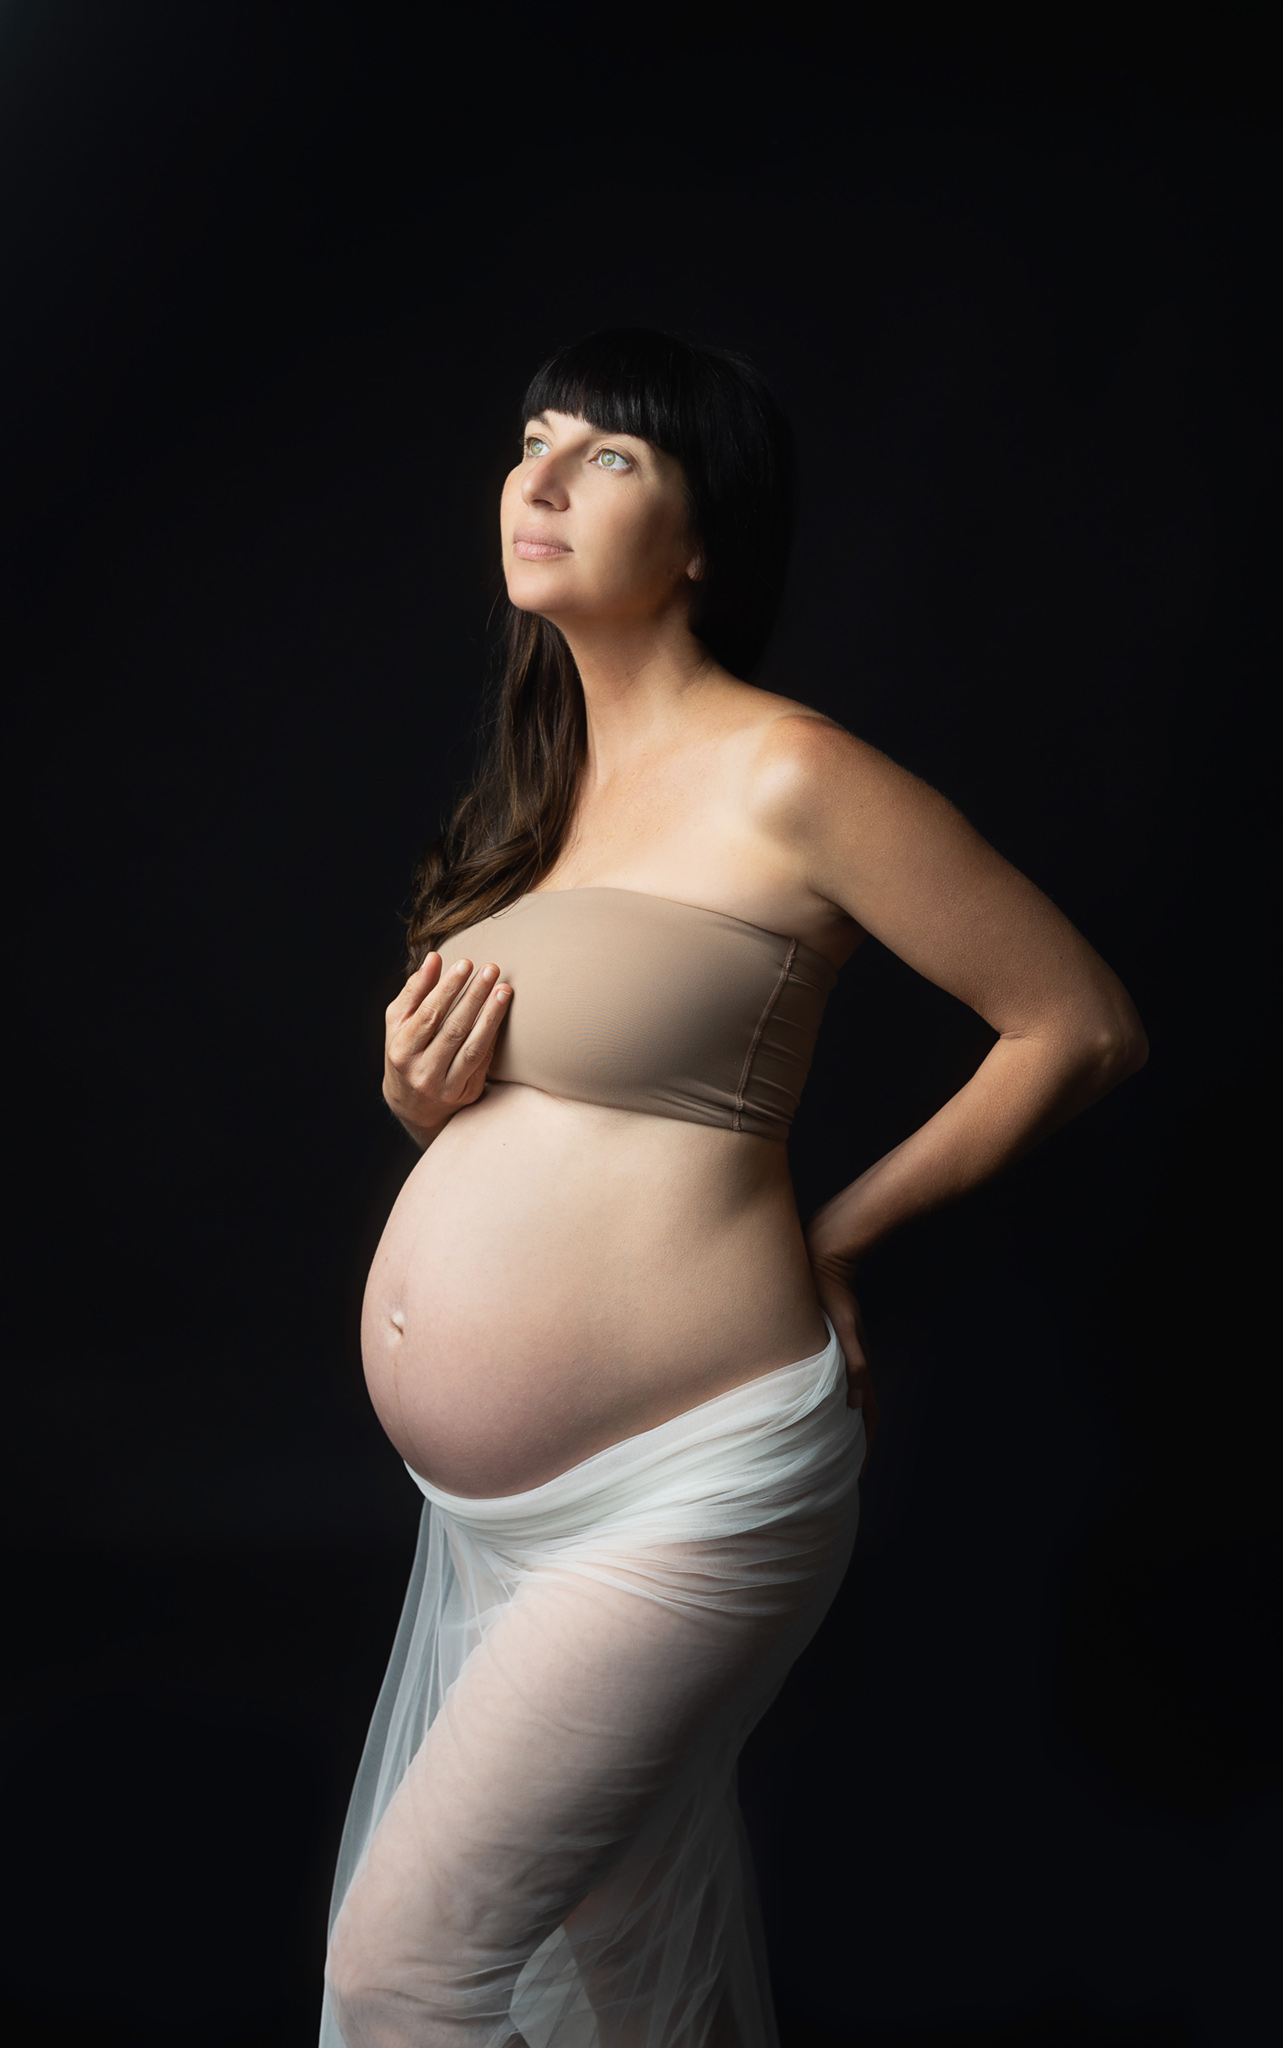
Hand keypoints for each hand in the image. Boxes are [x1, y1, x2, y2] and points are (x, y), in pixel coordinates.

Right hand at [383, 953, 511, 1142]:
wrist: (413, 1103)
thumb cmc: (406, 1050)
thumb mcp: (399, 1022)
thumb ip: (415, 991)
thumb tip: (434, 958)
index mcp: (402, 1050)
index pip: (428, 1015)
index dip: (448, 989)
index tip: (466, 963)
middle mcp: (422, 1072)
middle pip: (454, 1030)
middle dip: (475, 996)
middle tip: (492, 969)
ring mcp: (445, 1086)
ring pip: (474, 1048)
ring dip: (492, 1016)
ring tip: (504, 989)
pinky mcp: (466, 1094)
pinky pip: (484, 1061)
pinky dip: (493, 1035)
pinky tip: (502, 1013)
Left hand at [807, 1241, 879, 1467]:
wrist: (825, 1257)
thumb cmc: (831, 1293)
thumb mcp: (844, 1331)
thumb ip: (852, 1365)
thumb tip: (855, 1405)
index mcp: (856, 1368)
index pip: (867, 1418)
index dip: (865, 1447)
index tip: (859, 1474)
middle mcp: (850, 1366)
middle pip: (857, 1415)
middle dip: (851, 1444)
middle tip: (839, 1470)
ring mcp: (839, 1357)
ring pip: (843, 1400)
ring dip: (839, 1425)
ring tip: (825, 1447)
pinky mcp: (827, 1345)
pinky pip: (830, 1383)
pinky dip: (826, 1401)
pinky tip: (812, 1406)